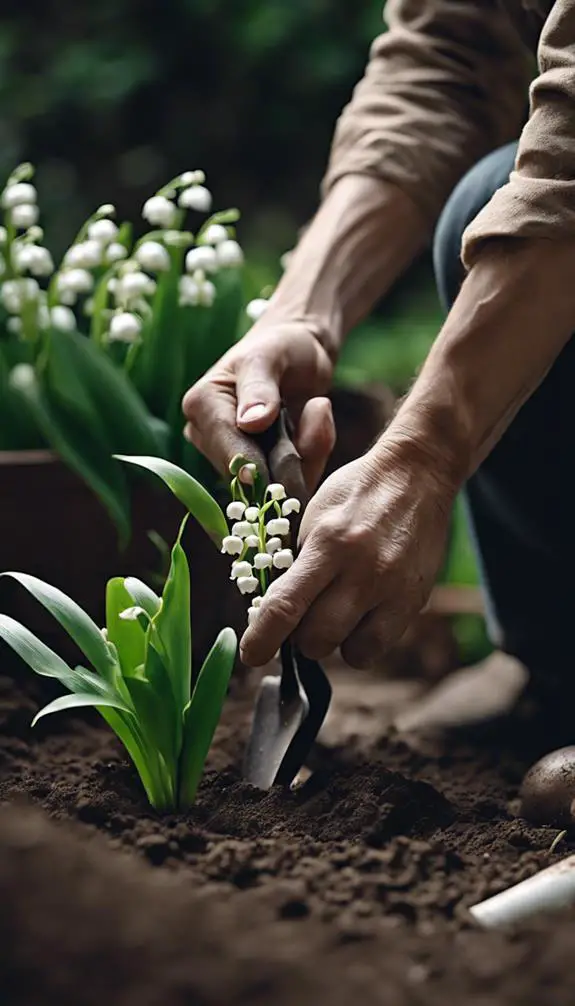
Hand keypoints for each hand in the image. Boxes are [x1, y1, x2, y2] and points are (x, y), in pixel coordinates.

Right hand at [182, 318, 335, 491]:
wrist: (299, 353)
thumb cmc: (282, 346)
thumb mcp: (271, 355)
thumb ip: (260, 386)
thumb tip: (250, 423)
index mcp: (201, 405)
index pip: (227, 449)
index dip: (260, 464)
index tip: (292, 463)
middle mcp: (206, 435)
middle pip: (247, 474)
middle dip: (287, 462)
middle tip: (318, 422)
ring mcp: (228, 454)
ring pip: (267, 484)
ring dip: (302, 462)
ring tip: (317, 417)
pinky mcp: (253, 466)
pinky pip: (283, 483)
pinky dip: (307, 463)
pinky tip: (314, 429)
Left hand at [240, 438, 455, 668]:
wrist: (417, 475)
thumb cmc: (356, 493)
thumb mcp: (314, 516)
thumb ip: (297, 562)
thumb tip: (274, 609)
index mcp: (328, 543)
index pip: (286, 605)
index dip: (262, 638)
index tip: (251, 655)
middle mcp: (362, 571)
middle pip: (316, 638)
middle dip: (300, 637)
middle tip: (302, 618)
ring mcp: (392, 589)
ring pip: (349, 652)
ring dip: (333, 641)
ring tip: (335, 615)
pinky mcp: (414, 600)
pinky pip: (378, 646)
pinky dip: (362, 641)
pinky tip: (360, 617)